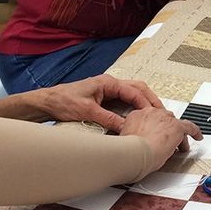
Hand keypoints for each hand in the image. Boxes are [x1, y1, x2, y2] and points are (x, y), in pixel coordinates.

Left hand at [36, 75, 163, 133]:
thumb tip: (125, 127)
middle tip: (162, 112)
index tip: (154, 113)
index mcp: (108, 82)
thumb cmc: (64, 101)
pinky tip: (138, 116)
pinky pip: (124, 100)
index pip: (133, 90)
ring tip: (154, 114)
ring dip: (143, 102)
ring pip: (132, 93)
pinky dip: (134, 106)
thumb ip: (108, 119)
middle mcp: (110, 83)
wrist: (48, 102)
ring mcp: (108, 89)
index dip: (145, 102)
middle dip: (150, 99)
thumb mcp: (88, 112)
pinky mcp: (104, 97)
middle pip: (137, 88)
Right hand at [119, 107, 202, 173]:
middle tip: (167, 141)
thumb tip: (136, 142)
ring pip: (176, 124)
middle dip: (167, 130)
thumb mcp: (125, 138)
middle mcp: (152, 113)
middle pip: (164, 119)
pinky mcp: (177, 127)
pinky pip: (190, 127)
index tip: (155, 135)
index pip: (150, 119)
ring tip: (180, 146)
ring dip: (179, 136)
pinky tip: (198, 137)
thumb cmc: (128, 150)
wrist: (135, 152)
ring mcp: (166, 119)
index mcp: (138, 115)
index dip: (155, 128)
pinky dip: (195, 132)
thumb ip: (132, 135)